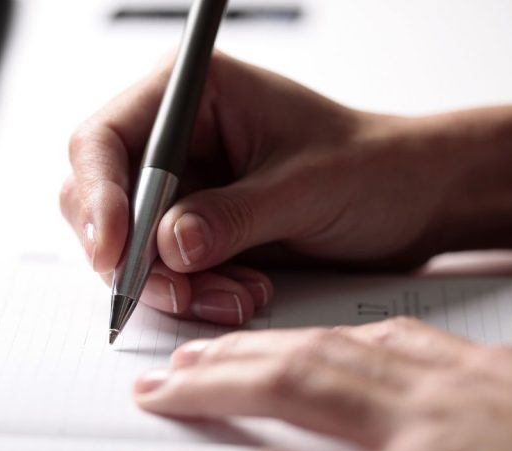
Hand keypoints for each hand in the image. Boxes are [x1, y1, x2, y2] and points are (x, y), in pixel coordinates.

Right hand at [61, 53, 455, 325]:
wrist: (412, 202)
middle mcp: (176, 138)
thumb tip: (169, 244)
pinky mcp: (195, 231)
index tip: (116, 252)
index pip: (104, 139)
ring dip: (172, 284)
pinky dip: (194, 295)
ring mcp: (183, 188)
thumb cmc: (373, 168)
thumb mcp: (308, 188)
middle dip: (133, 254)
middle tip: (177, 289)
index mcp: (194, 94)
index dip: (100, 196)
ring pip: (129, 247)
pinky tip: (244, 295)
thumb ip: (234, 215)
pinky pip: (164, 273)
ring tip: (238, 296)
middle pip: (102, 199)